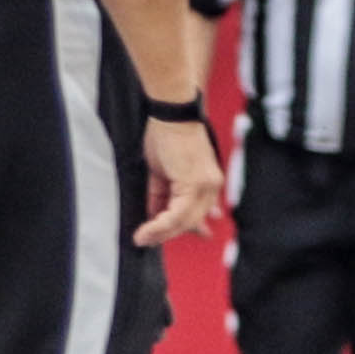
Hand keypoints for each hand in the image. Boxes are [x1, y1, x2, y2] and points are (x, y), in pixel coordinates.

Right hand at [140, 115, 223, 243]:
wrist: (171, 113)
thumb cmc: (166, 136)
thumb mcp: (162, 172)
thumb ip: (161, 195)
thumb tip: (154, 215)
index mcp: (208, 181)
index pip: (195, 213)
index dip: (182, 229)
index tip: (166, 238)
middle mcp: (211, 185)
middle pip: (190, 220)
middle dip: (167, 233)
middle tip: (147, 240)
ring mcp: (206, 185)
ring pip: (184, 221)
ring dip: (160, 232)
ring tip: (142, 238)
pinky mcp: (194, 183)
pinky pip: (177, 214)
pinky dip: (160, 224)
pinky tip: (146, 230)